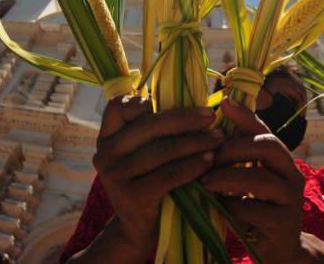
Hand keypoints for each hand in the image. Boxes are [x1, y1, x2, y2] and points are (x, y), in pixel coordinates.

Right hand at [92, 97, 224, 252]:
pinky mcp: (132, 196)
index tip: (174, 101)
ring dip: (196, 141)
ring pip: (163, 149)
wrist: (142, 228)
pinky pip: (169, 174)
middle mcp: (105, 153)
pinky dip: (193, 165)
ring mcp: (115, 176)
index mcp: (108, 137)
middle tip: (211, 116)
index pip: (117, 107)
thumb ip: (157, 127)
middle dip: (185, 118)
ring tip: (218, 139)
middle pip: (149, 125)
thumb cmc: (151, 178)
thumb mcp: (147, 150)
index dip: (142, 101)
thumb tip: (194, 95)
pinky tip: (210, 160)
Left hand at [201, 98, 306, 263]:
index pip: (264, 129)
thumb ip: (236, 157)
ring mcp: (291, 199)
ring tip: (205, 182)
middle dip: (233, 148)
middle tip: (207, 158)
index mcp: (282, 159)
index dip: (245, 115)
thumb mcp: (248, 180)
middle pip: (267, 146)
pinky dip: (233, 207)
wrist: (279, 252)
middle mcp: (292, 174)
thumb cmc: (257, 209)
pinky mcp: (284, 224)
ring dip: (228, 178)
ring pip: (260, 178)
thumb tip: (211, 125)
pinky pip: (255, 210)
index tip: (223, 103)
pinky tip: (218, 209)